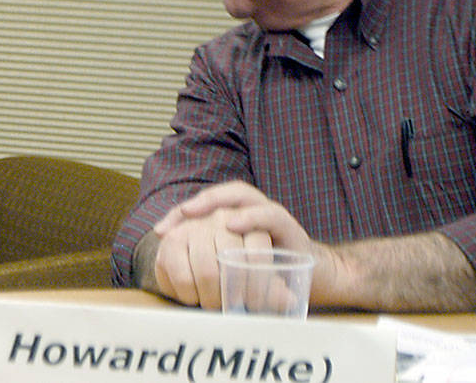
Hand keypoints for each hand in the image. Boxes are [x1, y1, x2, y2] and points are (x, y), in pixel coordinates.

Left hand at [150, 181, 317, 308]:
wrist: (316, 281)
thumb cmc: (271, 277)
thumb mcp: (235, 272)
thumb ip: (211, 266)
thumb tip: (174, 277)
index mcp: (237, 219)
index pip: (206, 207)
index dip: (180, 215)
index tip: (159, 231)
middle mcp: (253, 212)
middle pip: (223, 193)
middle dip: (196, 202)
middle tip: (178, 217)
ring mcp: (271, 217)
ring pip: (244, 195)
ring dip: (218, 201)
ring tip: (198, 212)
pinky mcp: (291, 229)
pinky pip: (271, 216)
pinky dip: (251, 216)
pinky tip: (233, 224)